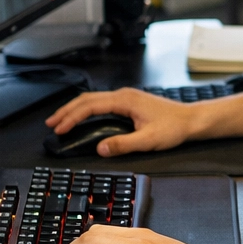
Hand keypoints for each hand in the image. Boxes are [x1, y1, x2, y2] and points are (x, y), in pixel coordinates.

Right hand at [46, 89, 195, 155]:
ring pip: (93, 99)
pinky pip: (101, 103)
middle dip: (67, 111)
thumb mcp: (148, 141)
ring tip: (60, 120)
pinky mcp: (129, 102)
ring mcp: (126, 97)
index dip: (72, 117)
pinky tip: (82, 117)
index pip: (91, 106)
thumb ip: (123, 144)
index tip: (59, 129)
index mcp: (125, 100)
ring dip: (75, 109)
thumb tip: (100, 148)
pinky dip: (87, 110)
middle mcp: (124, 95)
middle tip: (51, 123)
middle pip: (87, 99)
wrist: (191, 120)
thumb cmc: (174, 128)